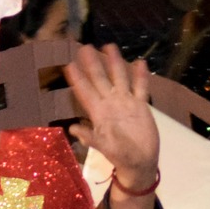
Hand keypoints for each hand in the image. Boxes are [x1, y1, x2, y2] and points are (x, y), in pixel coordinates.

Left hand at [64, 44, 158, 182]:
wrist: (140, 162)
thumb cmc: (121, 156)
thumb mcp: (104, 148)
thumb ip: (91, 137)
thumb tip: (74, 129)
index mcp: (99, 113)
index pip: (85, 92)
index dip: (77, 79)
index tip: (69, 64)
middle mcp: (110, 104)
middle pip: (99, 79)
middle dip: (92, 64)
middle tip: (84, 47)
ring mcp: (125, 103)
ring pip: (118, 78)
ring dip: (114, 63)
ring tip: (109, 46)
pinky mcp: (140, 106)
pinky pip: (139, 88)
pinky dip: (140, 77)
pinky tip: (140, 63)